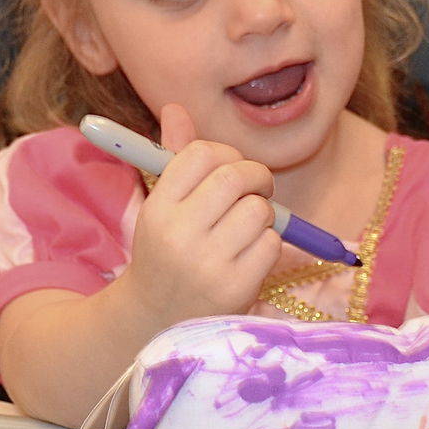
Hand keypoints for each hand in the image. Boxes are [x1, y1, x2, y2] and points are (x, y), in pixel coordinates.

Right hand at [117, 103, 279, 331]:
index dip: (226, 153)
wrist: (158, 320)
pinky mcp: (234, 287)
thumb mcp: (161, 207)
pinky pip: (271, 244)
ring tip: (248, 227)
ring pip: (258, 210)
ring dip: (263, 214)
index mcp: (157, 207)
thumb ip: (174, 157)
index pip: (201, 154)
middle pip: (235, 176)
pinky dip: (269, 244)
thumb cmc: (166, 253)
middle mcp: (178, 234)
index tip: (232, 167)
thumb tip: (176, 107)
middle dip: (256, 176)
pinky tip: (250, 255)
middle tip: (258, 187)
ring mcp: (207, 263)